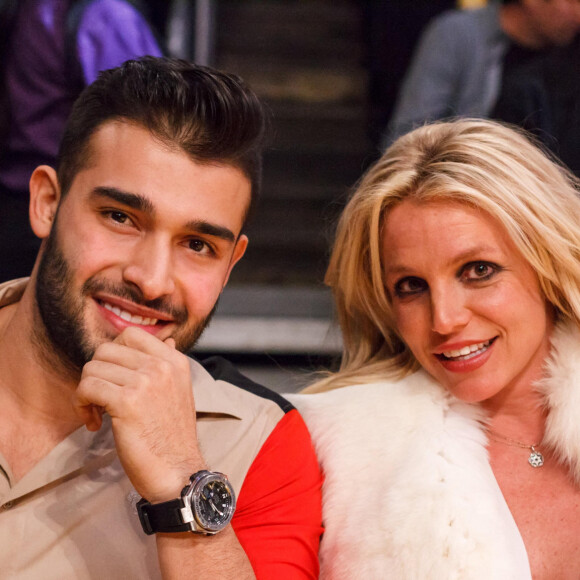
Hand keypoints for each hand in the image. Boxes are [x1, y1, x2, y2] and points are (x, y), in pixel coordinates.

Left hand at [73, 326, 204, 502]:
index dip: (112, 354)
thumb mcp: (180, 391)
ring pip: (92, 369)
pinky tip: (94, 423)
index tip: (113, 377)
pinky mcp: (127, 402)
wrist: (177, 471)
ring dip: (86, 393)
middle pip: (105, 350)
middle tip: (100, 398)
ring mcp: (145, 382)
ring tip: (97, 413)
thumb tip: (167, 340)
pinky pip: (87, 388)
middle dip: (96, 374)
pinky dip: (81, 406)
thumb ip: (168, 364)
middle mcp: (161, 366)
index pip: (131, 335)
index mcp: (175, 361)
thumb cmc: (173, 437)